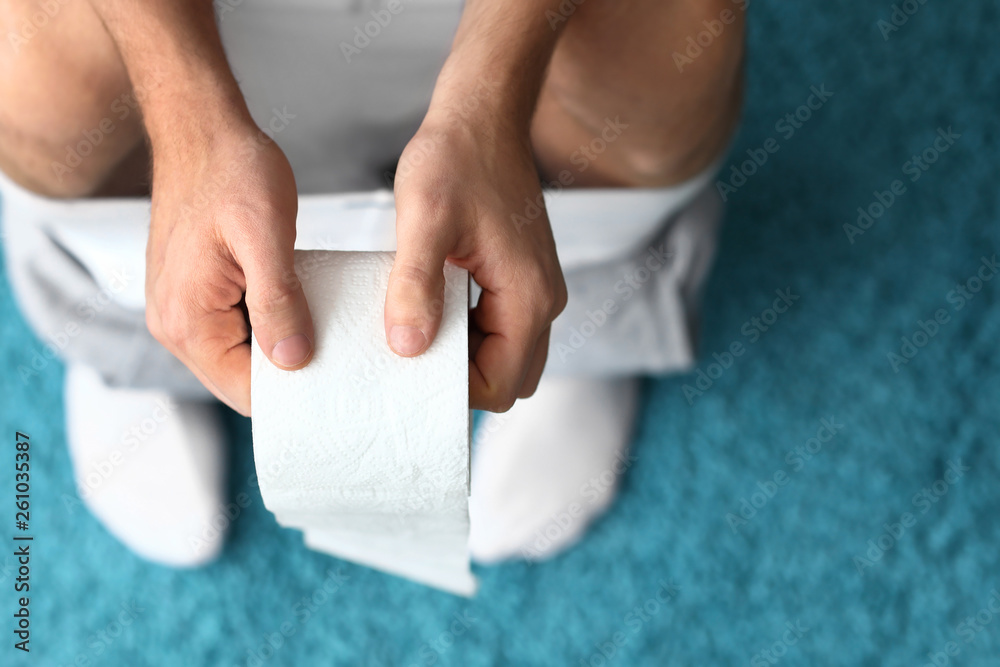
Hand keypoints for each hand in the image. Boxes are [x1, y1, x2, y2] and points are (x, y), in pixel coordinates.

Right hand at [144, 121, 313, 415]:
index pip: (246, 393)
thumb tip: (293, 360)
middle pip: (242, 381)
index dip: (295, 395)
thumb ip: (277, 300)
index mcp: (188, 321)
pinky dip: (269, 327)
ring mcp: (181, 309)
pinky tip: (302, 310)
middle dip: (291, 376)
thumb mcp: (265, 233)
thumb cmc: (230, 169)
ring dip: (281, 349)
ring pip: (241, 357)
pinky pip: (234, 330)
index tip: (340, 385)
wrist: (201, 129)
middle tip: (343, 361)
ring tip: (328, 336)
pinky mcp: (194, 293)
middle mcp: (174, 324)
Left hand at [385, 109, 566, 411]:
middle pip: (509, 380)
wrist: (484, 115)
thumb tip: (408, 348)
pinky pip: (500, 329)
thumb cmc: (456, 157)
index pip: (500, 386)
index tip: (410, 364)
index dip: (454, 389)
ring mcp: (536, 291)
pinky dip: (468, 333)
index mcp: (528, 298)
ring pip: (506, 358)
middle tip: (412, 349)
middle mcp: (543, 302)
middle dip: (462, 379)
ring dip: (464, 355)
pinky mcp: (522, 279)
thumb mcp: (424, 219)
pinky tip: (432, 305)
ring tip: (419, 325)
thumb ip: (416, 285)